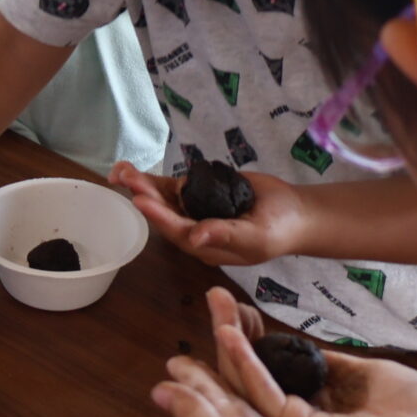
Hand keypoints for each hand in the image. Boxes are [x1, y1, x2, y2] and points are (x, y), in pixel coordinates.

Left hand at [112, 162, 308, 266]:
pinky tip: (133, 170)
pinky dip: (153, 179)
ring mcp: (195, 210)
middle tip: (125, 177)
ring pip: (163, 199)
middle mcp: (195, 230)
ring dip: (142, 185)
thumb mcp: (256, 237)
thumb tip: (195, 239)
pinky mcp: (198, 193)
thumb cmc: (279, 229)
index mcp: (206, 247)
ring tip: (121, 169)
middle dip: (144, 195)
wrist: (295, 212)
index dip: (159, 217)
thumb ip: (226, 235)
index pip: (178, 232)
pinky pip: (171, 187)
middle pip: (164, 214)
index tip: (141, 200)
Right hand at [206, 289, 416, 416]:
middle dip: (238, 334)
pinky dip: (245, 362)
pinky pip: (264, 393)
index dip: (261, 339)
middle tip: (217, 301)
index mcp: (328, 406)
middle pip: (261, 373)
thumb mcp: (375, 375)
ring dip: (233, 342)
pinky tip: (228, 335)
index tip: (244, 310)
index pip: (282, 370)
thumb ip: (338, 366)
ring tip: (215, 307)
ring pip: (254, 382)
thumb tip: (312, 352)